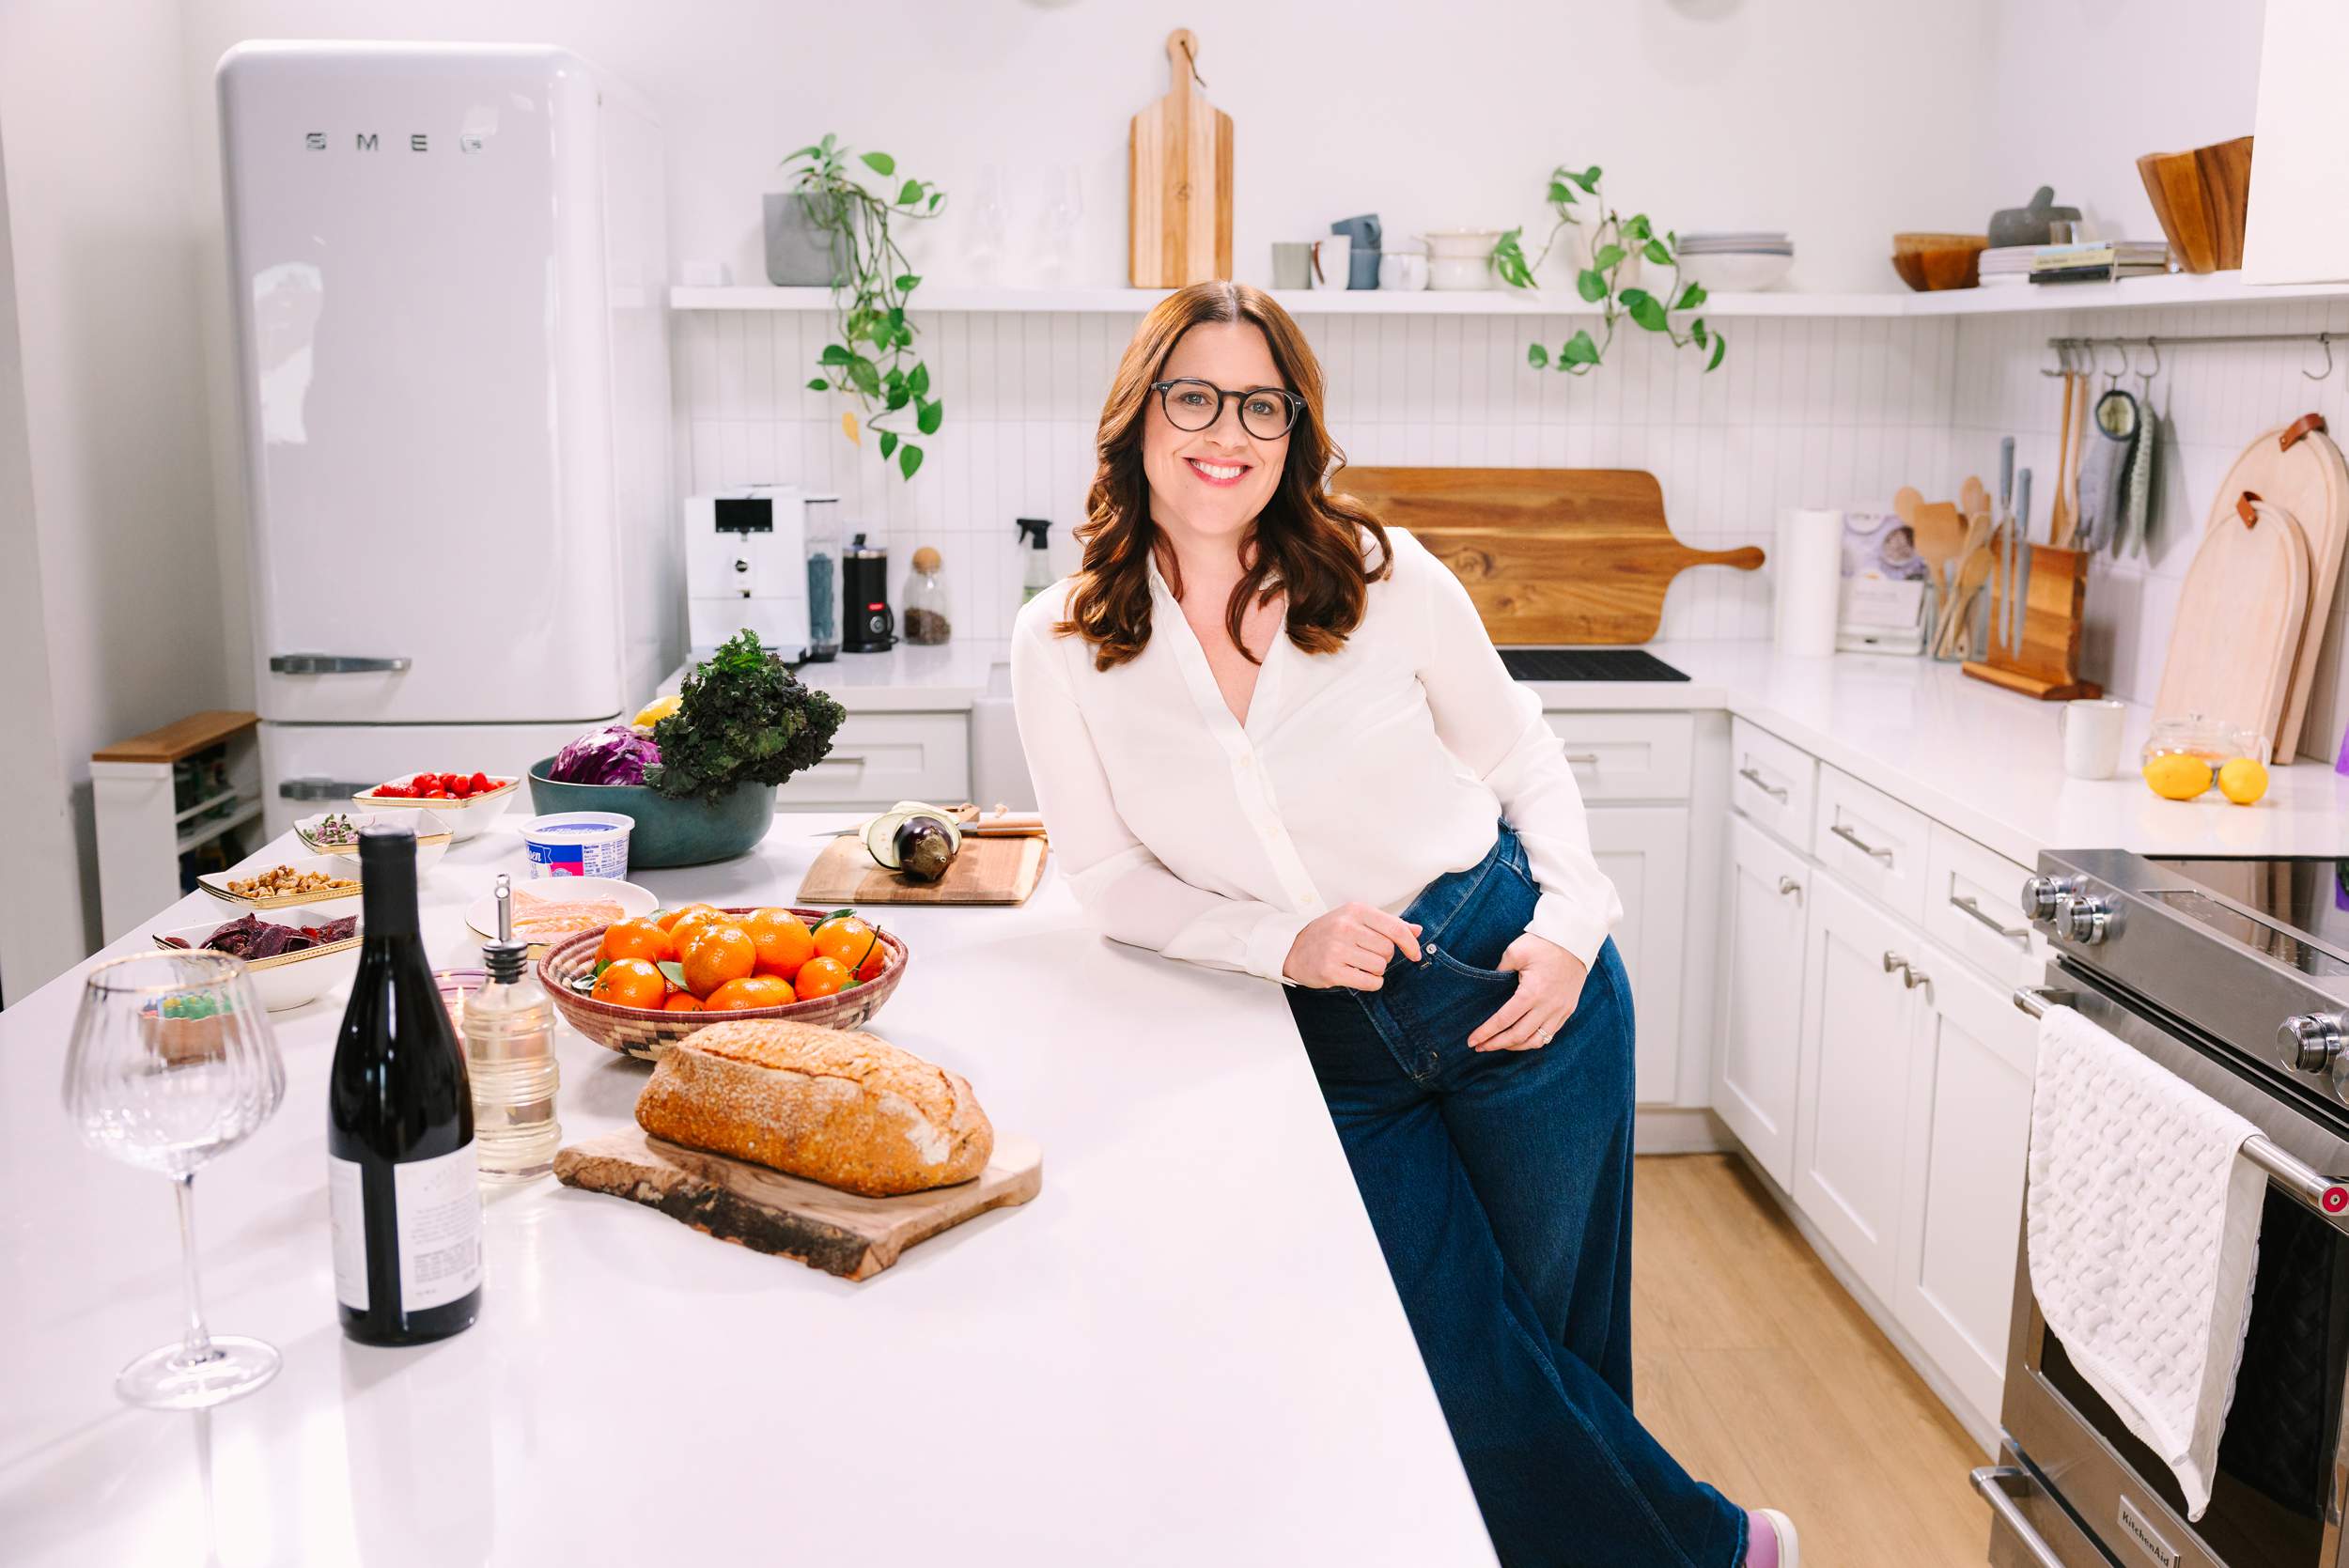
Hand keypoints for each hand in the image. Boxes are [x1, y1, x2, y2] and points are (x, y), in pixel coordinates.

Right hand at [1283, 903, 1423, 989]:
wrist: (1293, 948)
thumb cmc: (1329, 932)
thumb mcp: (1356, 919)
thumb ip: (1387, 924)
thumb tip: (1416, 930)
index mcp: (1355, 911)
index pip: (1395, 928)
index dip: (1410, 944)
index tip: (1414, 954)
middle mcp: (1346, 927)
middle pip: (1388, 950)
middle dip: (1384, 956)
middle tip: (1367, 954)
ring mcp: (1337, 949)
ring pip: (1379, 967)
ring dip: (1375, 970)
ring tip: (1360, 964)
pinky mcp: (1331, 971)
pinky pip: (1369, 982)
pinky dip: (1371, 982)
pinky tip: (1359, 975)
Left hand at [1466, 934, 1588, 1051]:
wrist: (1575, 940)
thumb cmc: (1543, 943)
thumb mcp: (1515, 952)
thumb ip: (1500, 971)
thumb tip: (1490, 987)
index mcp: (1532, 992)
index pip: (1504, 1020)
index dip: (1486, 1033)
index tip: (1472, 1041)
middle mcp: (1548, 1006)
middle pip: (1518, 1036)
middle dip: (1496, 1044)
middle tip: (1480, 1047)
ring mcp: (1560, 1010)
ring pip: (1537, 1041)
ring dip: (1515, 1046)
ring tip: (1499, 1045)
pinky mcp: (1568, 1010)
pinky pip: (1550, 1034)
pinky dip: (1533, 1040)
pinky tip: (1521, 1038)